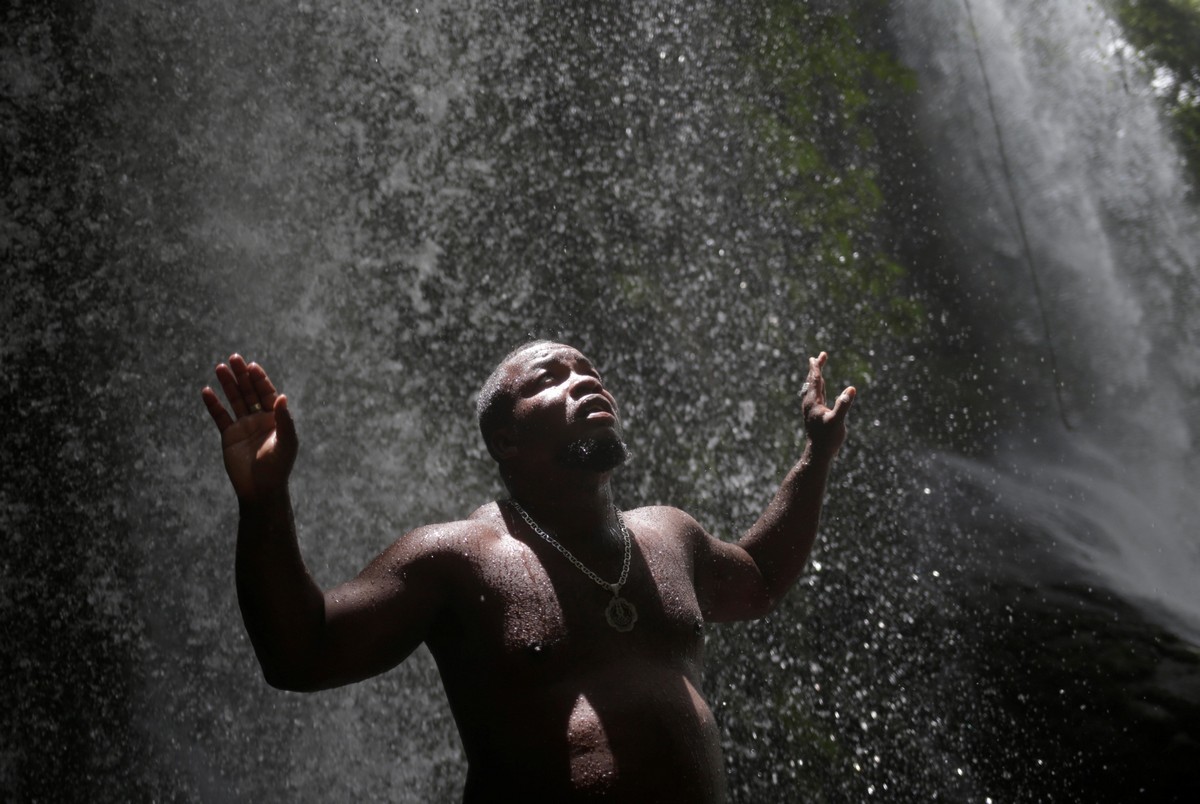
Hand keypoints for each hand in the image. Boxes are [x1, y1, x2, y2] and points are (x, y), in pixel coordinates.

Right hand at [201, 354, 297, 501]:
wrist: (260, 489)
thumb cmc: (278, 467)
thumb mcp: (286, 443)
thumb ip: (285, 420)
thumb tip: (282, 397)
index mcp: (276, 418)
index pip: (267, 393)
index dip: (260, 379)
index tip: (251, 366)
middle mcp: (260, 419)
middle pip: (250, 392)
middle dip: (242, 376)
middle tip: (233, 358)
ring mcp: (244, 426)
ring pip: (235, 400)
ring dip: (228, 384)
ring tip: (219, 367)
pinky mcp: (229, 436)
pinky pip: (220, 416)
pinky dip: (213, 404)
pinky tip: (206, 391)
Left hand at [800, 352, 854, 458]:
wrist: (819, 453)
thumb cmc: (828, 438)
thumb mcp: (837, 421)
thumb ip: (843, 405)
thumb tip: (851, 389)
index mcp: (814, 402)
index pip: (815, 380)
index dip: (817, 367)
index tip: (818, 356)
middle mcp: (811, 404)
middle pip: (813, 381)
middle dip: (816, 368)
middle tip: (820, 356)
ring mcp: (812, 409)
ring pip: (814, 389)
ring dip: (816, 377)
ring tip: (818, 369)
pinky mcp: (816, 414)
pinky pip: (817, 396)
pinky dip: (819, 388)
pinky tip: (822, 388)